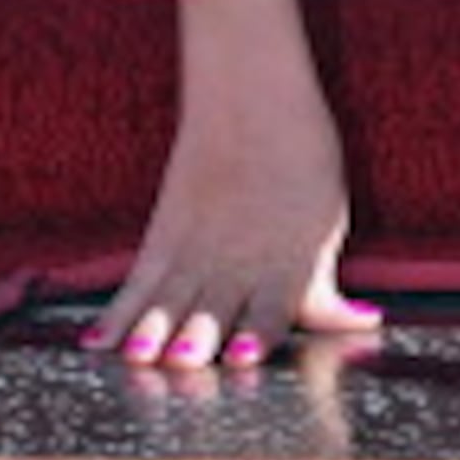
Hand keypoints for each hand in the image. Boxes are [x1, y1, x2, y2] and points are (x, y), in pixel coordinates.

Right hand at [81, 93, 378, 370]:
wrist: (253, 99)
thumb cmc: (302, 162)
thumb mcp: (326, 225)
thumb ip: (324, 286)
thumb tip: (362, 322)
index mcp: (289, 261)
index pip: (273, 310)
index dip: (257, 336)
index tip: (242, 355)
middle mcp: (240, 262)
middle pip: (214, 311)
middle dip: (201, 339)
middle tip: (185, 359)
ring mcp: (197, 250)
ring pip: (172, 301)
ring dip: (157, 331)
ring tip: (143, 355)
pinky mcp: (164, 236)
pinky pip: (138, 282)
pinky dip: (118, 313)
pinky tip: (97, 342)